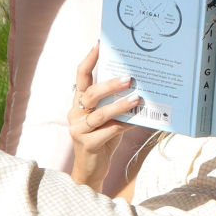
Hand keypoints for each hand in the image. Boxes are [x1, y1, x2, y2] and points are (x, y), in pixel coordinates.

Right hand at [69, 44, 142, 189]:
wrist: (91, 171)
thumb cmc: (103, 140)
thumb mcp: (107, 119)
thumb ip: (114, 104)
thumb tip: (139, 87)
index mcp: (79, 103)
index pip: (81, 76)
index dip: (90, 60)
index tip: (99, 44)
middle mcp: (76, 113)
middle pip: (90, 93)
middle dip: (110, 84)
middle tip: (130, 78)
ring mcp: (79, 129)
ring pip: (100, 113)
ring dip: (119, 105)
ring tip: (136, 99)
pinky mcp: (88, 144)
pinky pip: (108, 131)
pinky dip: (123, 125)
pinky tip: (136, 121)